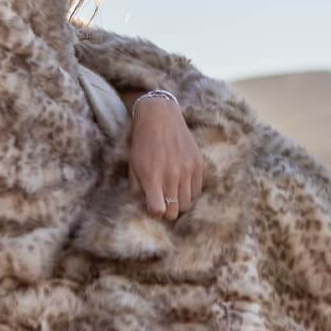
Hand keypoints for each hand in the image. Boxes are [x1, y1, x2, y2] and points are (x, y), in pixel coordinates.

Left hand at [127, 98, 203, 220]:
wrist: (160, 117)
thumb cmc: (142, 143)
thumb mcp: (132, 166)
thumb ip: (137, 189)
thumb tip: (145, 207)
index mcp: (152, 177)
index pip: (158, 211)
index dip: (155, 213)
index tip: (153, 206)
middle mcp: (171, 176)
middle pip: (174, 211)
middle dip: (167, 211)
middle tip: (163, 202)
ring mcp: (187, 170)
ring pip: (187, 204)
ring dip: (179, 204)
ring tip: (173, 195)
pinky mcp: (198, 164)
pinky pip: (198, 191)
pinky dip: (190, 194)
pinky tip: (182, 187)